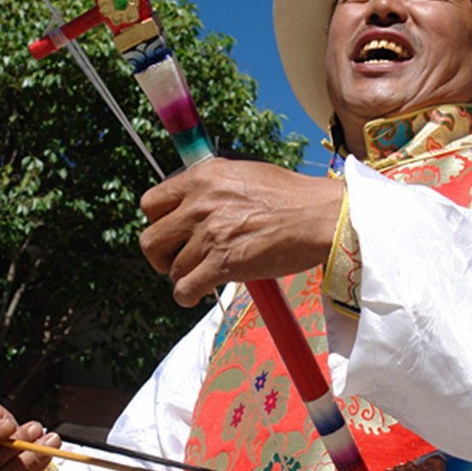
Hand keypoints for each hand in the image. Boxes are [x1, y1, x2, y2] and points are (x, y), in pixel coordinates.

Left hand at [139, 160, 344, 305]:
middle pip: (151, 239)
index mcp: (202, 177)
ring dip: (184, 277)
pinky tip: (198, 294)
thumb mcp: (243, 174)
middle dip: (160, 256)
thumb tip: (190, 203)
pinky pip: (186, 289)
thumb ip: (211, 187)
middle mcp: (200, 204)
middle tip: (176, 261)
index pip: (151, 203)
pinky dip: (188, 296)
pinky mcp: (224, 263)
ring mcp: (210, 234)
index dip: (157, 222)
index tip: (171, 233)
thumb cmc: (291, 197)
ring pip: (173, 269)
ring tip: (203, 276)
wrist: (320, 216)